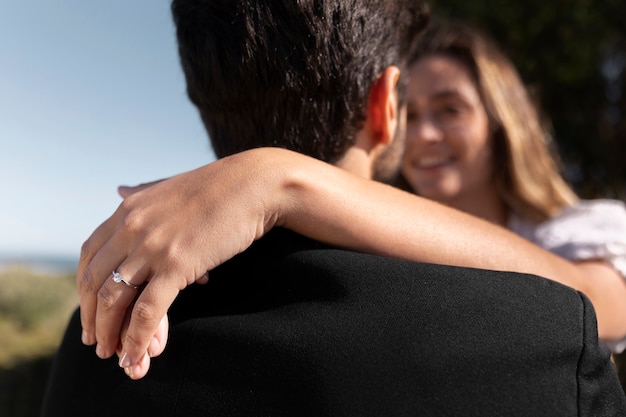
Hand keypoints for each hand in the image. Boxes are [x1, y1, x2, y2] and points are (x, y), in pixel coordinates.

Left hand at [77, 149, 287, 377]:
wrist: (255, 184)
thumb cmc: (219, 187)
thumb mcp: (169, 186)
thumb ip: (140, 192)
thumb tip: (118, 189)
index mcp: (128, 209)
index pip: (89, 256)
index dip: (84, 289)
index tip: (90, 311)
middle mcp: (132, 227)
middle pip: (94, 282)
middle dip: (91, 318)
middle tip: (95, 342)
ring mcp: (153, 247)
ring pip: (115, 300)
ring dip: (109, 333)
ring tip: (113, 355)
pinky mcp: (178, 265)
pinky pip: (148, 310)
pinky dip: (138, 338)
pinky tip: (137, 355)